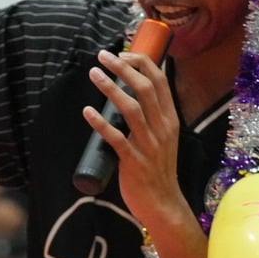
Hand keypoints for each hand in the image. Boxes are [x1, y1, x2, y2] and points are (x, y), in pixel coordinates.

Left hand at [81, 46, 185, 233]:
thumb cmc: (158, 170)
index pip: (159, 81)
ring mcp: (149, 145)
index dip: (141, 62)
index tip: (123, 53)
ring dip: (110, 88)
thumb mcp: (163, 138)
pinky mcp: (133, 161)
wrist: (163, 204)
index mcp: (170, 119)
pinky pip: (116, 138)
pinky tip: (88, 111)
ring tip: (94, 74)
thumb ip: (152, 118)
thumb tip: (130, 96)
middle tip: (103, 57)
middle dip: (122, 68)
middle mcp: (162, 128)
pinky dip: (100, 123)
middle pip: (144, 88)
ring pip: (131, 108)